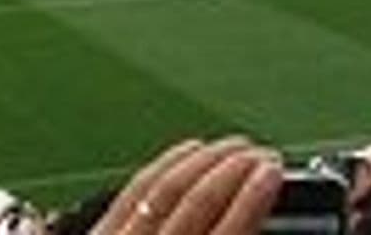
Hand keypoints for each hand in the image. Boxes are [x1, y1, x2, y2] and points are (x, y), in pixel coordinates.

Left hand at [92, 138, 283, 234]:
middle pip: (195, 203)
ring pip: (165, 188)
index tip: (274, 170)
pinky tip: (188, 150)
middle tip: (261, 151)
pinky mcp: (97, 232)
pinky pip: (136, 188)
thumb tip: (252, 214)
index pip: (227, 233)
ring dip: (204, 161)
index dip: (254, 198)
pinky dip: (167, 165)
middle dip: (232, 171)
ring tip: (233, 145)